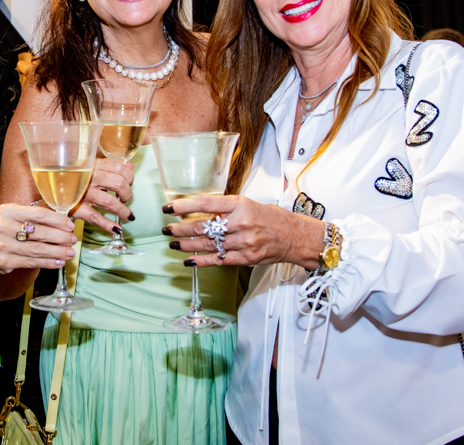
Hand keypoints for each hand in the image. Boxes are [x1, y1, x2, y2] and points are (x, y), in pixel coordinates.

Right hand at [0, 203, 77, 274]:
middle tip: (72, 239)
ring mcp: (3, 245)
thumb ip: (32, 217)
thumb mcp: (12, 217)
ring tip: (70, 252)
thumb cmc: (1, 232)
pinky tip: (58, 262)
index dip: (58, 220)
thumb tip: (63, 222)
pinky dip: (48, 262)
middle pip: (40, 232)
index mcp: (8, 211)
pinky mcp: (4, 261)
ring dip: (57, 252)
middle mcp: (3, 226)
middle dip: (61, 237)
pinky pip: (31, 262)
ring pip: (37, 249)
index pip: (39, 214)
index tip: (70, 225)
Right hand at [71, 158, 134, 233]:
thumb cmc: (71, 177)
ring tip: (127, 215)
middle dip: (127, 193)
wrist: (47, 187)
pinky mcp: (76, 208)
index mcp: (93, 165)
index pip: (119, 167)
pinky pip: (96, 217)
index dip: (129, 176)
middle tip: (126, 198)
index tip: (129, 182)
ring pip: (109, 202)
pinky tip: (116, 229)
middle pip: (118, 183)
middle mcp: (88, 177)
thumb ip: (110, 166)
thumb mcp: (90, 168)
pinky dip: (108, 225)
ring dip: (123, 211)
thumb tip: (130, 166)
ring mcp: (81, 193)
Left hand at [161, 195, 324, 269]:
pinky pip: (219, 260)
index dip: (184, 206)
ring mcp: (243, 242)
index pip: (206, 203)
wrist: (296, 236)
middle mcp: (240, 223)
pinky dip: (201, 261)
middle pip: (203, 226)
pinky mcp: (245, 257)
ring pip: (208, 244)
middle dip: (180, 228)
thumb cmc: (272, 218)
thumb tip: (200, 213)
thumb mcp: (248, 204)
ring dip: (187, 245)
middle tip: (167, 229)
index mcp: (240, 204)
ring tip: (173, 244)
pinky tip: (189, 260)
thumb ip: (226, 209)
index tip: (169, 208)